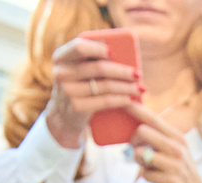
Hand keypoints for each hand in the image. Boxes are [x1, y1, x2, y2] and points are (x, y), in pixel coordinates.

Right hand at [44, 34, 143, 151]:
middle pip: (99, 68)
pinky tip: (131, 99)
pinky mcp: (77, 107)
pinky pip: (105, 101)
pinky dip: (121, 100)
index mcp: (61, 57)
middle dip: (122, 71)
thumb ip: (92, 60)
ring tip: (140, 89)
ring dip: (127, 87)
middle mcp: (61, 73)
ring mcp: (68, 91)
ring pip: (105, 86)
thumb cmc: (79, 86)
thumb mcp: (78, 70)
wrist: (64, 116)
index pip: (79, 47)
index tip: (114, 52)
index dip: (98, 48)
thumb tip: (125, 54)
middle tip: (138, 74)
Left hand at [128, 116, 201, 182]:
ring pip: (140, 153)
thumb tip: (138, 126)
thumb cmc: (181, 173)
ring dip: (139, 162)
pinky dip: (147, 178)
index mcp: (178, 137)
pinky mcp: (171, 180)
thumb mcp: (177, 151)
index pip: (153, 118)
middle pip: (142, 131)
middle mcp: (178, 148)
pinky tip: (157, 180)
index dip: (136, 109)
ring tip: (149, 167)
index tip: (124, 103)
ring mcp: (175, 164)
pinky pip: (145, 174)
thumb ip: (161, 138)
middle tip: (137, 150)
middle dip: (134, 141)